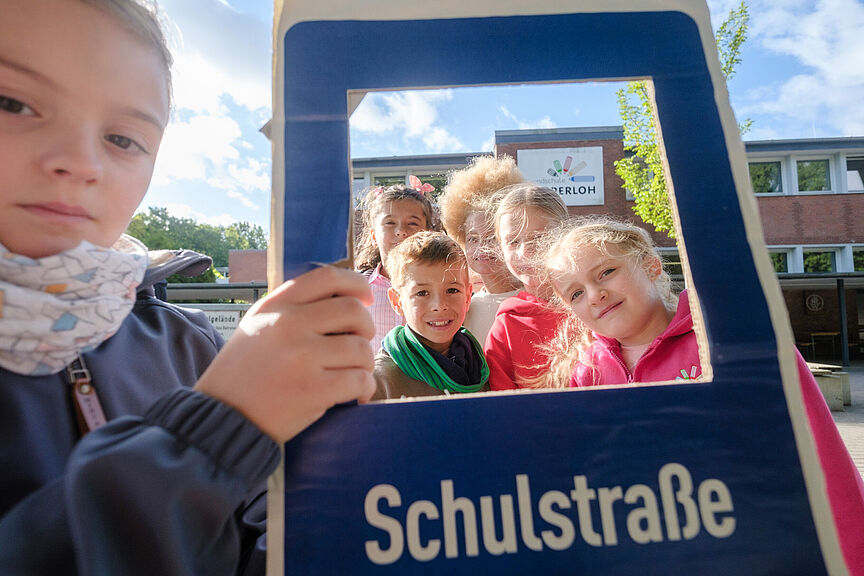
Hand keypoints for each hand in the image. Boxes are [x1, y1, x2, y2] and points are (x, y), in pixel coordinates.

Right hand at [194, 266, 374, 442]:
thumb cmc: (242, 373)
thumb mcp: (257, 325)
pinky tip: (356, 394)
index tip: (365, 298)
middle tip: (360, 342)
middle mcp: (289, 325)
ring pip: (361, 348)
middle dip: (366, 327)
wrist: (221, 417)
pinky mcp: (314, 390)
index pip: (328, 277)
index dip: (356, 284)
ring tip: (353, 373)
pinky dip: (365, 387)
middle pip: (353, 311)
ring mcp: (303, 357)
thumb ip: (291, 310)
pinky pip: (359, 380)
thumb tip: (341, 299)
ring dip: (365, 363)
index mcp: (276, 305)